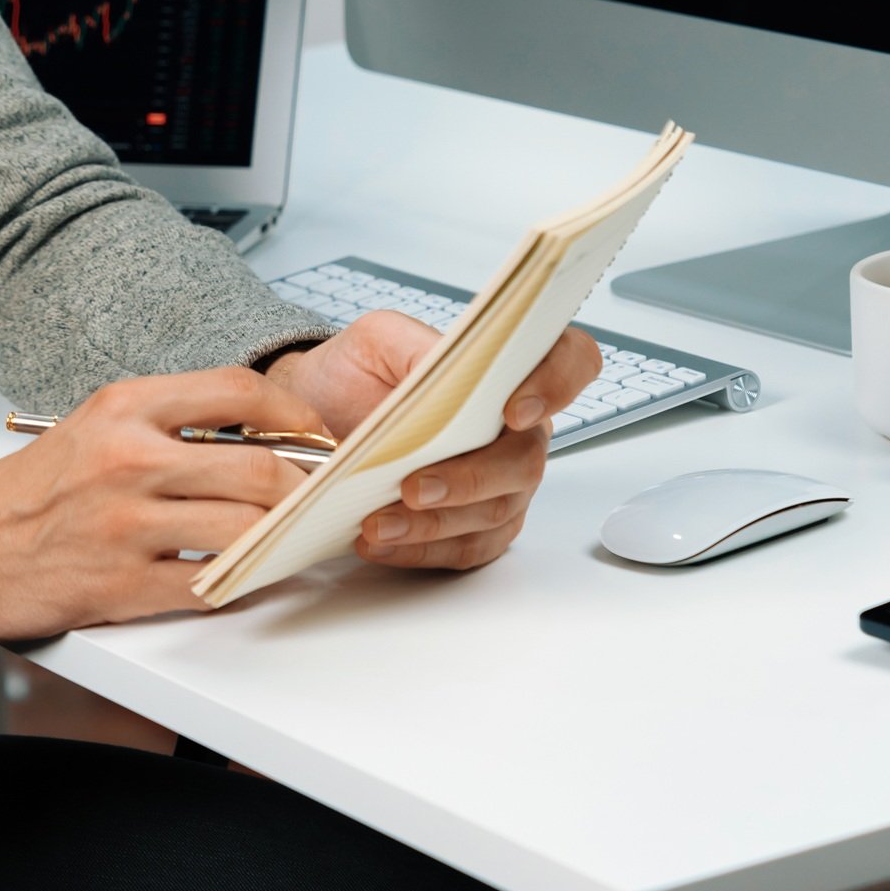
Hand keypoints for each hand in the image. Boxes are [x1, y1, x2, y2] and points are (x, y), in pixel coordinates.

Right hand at [0, 364, 331, 651]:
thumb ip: (165, 422)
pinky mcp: (122, 586)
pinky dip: (238, 585)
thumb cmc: (25, 494)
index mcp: (123, 406)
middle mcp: (128, 458)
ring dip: (281, 541)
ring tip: (292, 541)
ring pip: (246, 529)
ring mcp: (127, 524)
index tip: (316, 437)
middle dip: (306, 490)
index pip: (241, 392)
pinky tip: (242, 578)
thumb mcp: (91, 427)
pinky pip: (210, 587)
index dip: (296, 416)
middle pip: (261, 468)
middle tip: (322, 500)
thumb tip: (252, 433)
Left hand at [266, 311, 599, 570]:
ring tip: (377, 523)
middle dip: (469, 479)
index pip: (570, 361)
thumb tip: (445, 368)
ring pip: (492, 514)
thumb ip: (416, 347)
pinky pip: (466, 549)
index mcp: (508, 374)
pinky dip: (420, 550)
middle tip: (413, 487)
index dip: (558, 382)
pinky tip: (381, 543)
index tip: (513, 410)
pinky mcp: (477, 530)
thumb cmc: (357, 374)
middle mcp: (518, 433)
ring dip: (433, 524)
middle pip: (526, 461)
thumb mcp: (377, 339)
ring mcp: (503, 486)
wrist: (319, 417)